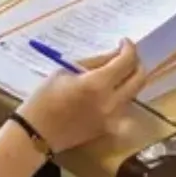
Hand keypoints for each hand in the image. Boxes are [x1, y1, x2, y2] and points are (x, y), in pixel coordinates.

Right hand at [15, 40, 145, 152]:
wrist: (36, 133)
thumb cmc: (44, 98)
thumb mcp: (65, 72)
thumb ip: (93, 63)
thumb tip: (113, 55)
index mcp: (97, 84)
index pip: (126, 61)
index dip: (129, 49)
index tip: (124, 43)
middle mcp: (110, 102)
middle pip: (139, 78)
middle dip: (136, 64)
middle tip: (126, 57)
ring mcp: (112, 118)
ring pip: (134, 94)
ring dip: (130, 80)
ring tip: (117, 73)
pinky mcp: (109, 128)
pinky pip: (124, 108)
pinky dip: (122, 97)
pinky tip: (110, 92)